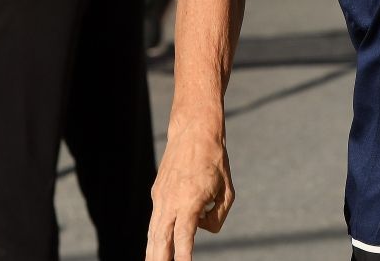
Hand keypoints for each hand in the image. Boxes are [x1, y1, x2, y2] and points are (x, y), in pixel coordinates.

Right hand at [147, 131, 234, 260]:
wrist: (194, 131)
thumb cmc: (215, 160)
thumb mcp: (227, 190)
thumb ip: (218, 216)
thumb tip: (202, 228)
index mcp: (190, 200)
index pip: (184, 236)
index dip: (183, 256)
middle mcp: (171, 201)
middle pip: (162, 239)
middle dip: (160, 259)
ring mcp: (161, 197)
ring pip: (153, 232)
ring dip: (152, 252)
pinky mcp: (157, 193)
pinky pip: (154, 220)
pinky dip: (153, 236)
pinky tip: (154, 249)